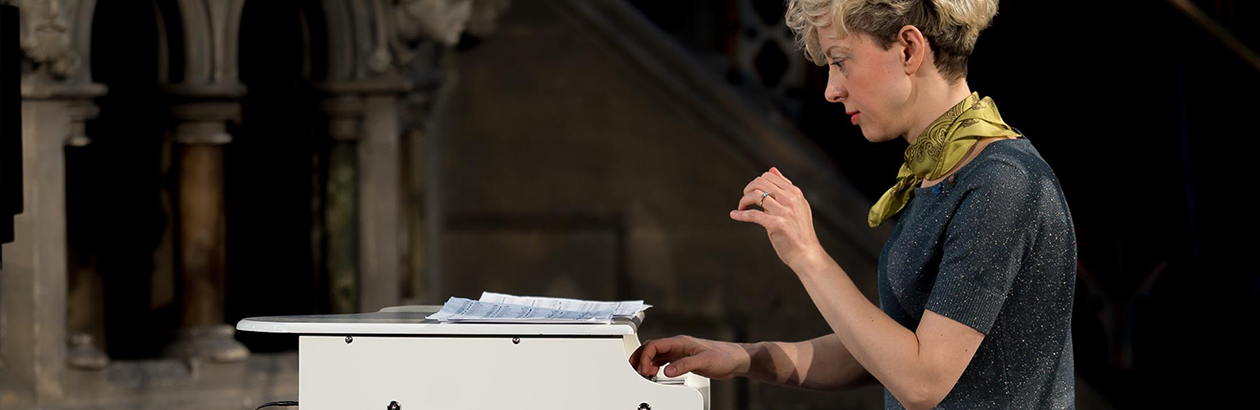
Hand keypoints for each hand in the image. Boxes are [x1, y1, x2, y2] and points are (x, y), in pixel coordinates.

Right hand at [629, 335, 748, 379]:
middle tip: (634, 370)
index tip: (642, 369)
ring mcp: (680, 352)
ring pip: (656, 354)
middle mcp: (677, 346)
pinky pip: (663, 361)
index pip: (654, 345)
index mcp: (679, 342)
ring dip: (646, 362)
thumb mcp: (703, 362)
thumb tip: (667, 371)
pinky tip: (655, 373)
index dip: (644, 356)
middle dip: (640, 358)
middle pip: (651, 348)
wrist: (734, 360)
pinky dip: (655, 366)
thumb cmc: (723, 356)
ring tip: (642, 373)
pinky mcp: (683, 360)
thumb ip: (684, 365)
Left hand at [731, 167, 824, 268]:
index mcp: (795, 192)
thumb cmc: (799, 231)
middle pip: (760, 183)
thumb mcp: (797, 205)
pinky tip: (734, 215)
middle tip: (744, 201)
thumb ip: (785, 187)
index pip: (769, 176)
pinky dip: (740, 214)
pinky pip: (752, 214)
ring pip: (755, 195)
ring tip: (741, 208)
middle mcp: (791, 199)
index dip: (755, 183)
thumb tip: (772, 169)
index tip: (751, 193)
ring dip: (743, 201)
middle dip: (747, 190)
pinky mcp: (776, 224)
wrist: (806, 253)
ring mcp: (784, 211)